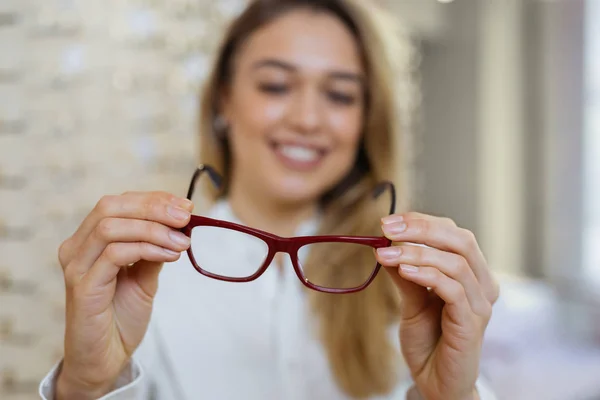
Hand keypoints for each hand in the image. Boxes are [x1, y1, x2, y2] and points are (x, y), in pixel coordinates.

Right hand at [55, 192, 192, 398]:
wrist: (105, 357)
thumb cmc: (121, 315)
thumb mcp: (145, 275)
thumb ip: (155, 248)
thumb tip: (180, 222)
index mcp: (89, 240)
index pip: (119, 203)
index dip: (153, 199)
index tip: (186, 206)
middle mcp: (76, 248)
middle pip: (110, 207)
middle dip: (154, 207)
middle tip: (186, 217)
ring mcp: (76, 266)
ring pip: (111, 227)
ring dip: (154, 229)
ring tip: (182, 241)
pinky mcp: (82, 287)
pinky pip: (115, 254)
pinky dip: (147, 248)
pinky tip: (169, 255)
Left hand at [374, 212, 498, 399]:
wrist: (435, 382)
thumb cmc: (429, 340)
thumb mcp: (411, 300)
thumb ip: (404, 273)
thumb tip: (384, 244)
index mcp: (472, 273)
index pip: (452, 233)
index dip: (421, 222)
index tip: (388, 222)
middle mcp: (482, 284)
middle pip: (460, 240)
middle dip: (421, 229)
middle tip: (386, 229)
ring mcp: (480, 304)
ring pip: (455, 263)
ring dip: (416, 253)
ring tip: (385, 255)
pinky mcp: (472, 323)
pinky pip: (452, 289)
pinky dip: (426, 275)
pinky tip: (403, 271)